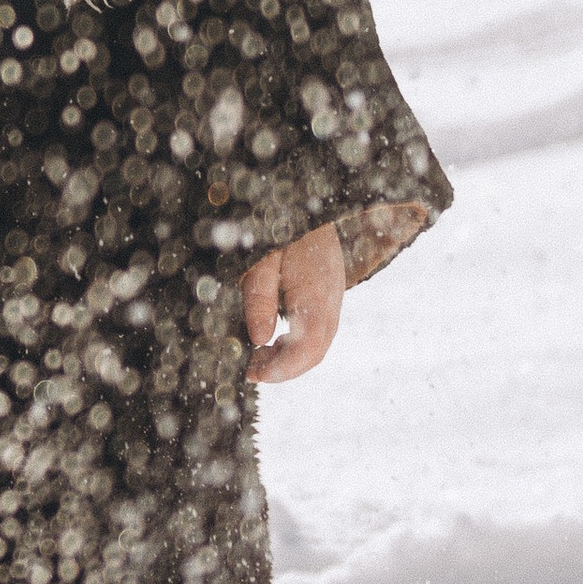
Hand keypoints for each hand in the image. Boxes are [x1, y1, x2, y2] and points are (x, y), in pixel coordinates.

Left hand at [240, 221, 346, 383]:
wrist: (314, 209)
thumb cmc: (284, 232)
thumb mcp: (262, 262)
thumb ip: (259, 301)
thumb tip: (258, 340)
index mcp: (316, 299)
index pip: (305, 350)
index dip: (279, 370)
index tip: (252, 375)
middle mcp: (330, 307)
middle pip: (312, 355)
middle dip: (281, 370)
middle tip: (249, 369)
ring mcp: (333, 304)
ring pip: (316, 347)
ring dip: (288, 359)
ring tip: (256, 358)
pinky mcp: (329, 301)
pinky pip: (317, 335)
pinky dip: (296, 347)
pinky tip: (273, 342)